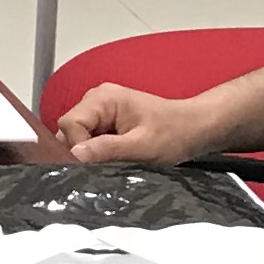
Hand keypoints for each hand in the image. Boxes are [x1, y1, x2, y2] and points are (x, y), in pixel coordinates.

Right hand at [51, 84, 225, 165]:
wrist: (194, 129)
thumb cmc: (176, 133)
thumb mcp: (143, 147)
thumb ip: (108, 149)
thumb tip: (75, 154)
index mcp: (103, 98)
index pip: (69, 124)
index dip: (77, 147)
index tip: (93, 165)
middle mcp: (96, 100)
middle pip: (69, 130)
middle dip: (83, 152)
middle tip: (108, 165)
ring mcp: (99, 111)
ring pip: (76, 137)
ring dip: (91, 154)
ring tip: (116, 160)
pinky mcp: (103, 123)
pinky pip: (88, 140)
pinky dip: (97, 153)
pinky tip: (115, 158)